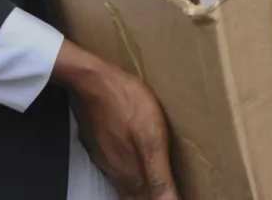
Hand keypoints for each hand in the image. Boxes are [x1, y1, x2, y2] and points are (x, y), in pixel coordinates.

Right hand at [52, 41, 177, 199]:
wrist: (94, 82)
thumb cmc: (127, 103)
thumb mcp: (152, 138)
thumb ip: (159, 176)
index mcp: (134, 174)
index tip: (177, 198)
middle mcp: (119, 173)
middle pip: (138, 198)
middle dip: (155, 198)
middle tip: (168, 194)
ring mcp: (109, 161)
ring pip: (128, 189)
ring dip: (144, 194)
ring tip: (157, 191)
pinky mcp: (103, 149)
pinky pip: (119, 174)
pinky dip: (132, 182)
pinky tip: (138, 175)